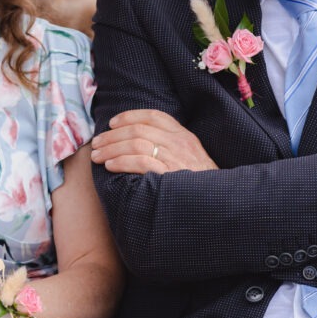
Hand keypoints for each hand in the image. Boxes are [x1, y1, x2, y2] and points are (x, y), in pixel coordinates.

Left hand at [91, 109, 217, 173]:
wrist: (219, 201)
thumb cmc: (201, 183)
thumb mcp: (192, 157)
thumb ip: (172, 146)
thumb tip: (141, 141)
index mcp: (184, 135)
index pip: (154, 116)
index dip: (130, 116)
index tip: (112, 123)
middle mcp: (180, 142)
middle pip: (138, 129)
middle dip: (112, 135)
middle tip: (96, 142)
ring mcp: (175, 157)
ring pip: (135, 143)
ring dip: (111, 149)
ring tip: (96, 156)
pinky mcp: (169, 174)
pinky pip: (139, 162)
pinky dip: (120, 162)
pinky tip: (109, 166)